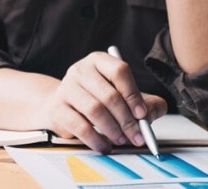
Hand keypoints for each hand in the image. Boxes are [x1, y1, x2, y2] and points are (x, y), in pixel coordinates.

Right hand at [41, 51, 167, 152]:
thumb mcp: (123, 96)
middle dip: (127, 120)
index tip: (142, 114)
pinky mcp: (57, 108)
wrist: (61, 106)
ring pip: (94, 110)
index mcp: (99, 61)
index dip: (133, 94)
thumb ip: (145, 103)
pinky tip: (105, 146)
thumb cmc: (97, 99)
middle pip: (108, 95)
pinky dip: (96, 140)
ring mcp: (66, 88)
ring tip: (122, 140)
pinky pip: (80, 126)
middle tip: (138, 136)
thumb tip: (150, 114)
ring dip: (113, 130)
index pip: (119, 71)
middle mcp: (81, 70)